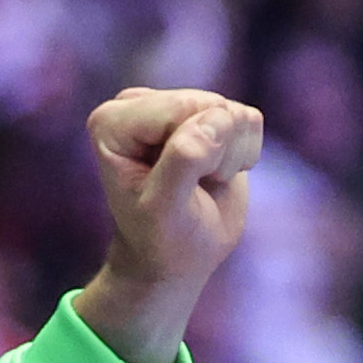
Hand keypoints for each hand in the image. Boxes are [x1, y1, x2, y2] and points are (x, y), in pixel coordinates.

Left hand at [69, 89, 262, 362]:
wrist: (176, 259)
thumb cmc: (161, 239)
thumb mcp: (165, 209)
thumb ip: (184, 160)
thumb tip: (218, 118)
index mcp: (113, 121)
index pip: (179, 109)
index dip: (195, 153)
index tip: (177, 189)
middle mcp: (140, 103)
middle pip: (208, 105)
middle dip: (214, 155)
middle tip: (192, 189)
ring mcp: (177, 105)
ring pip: (233, 113)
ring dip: (229, 158)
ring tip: (202, 183)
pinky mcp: (209, 115)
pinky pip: (249, 121)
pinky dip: (243, 156)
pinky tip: (215, 175)